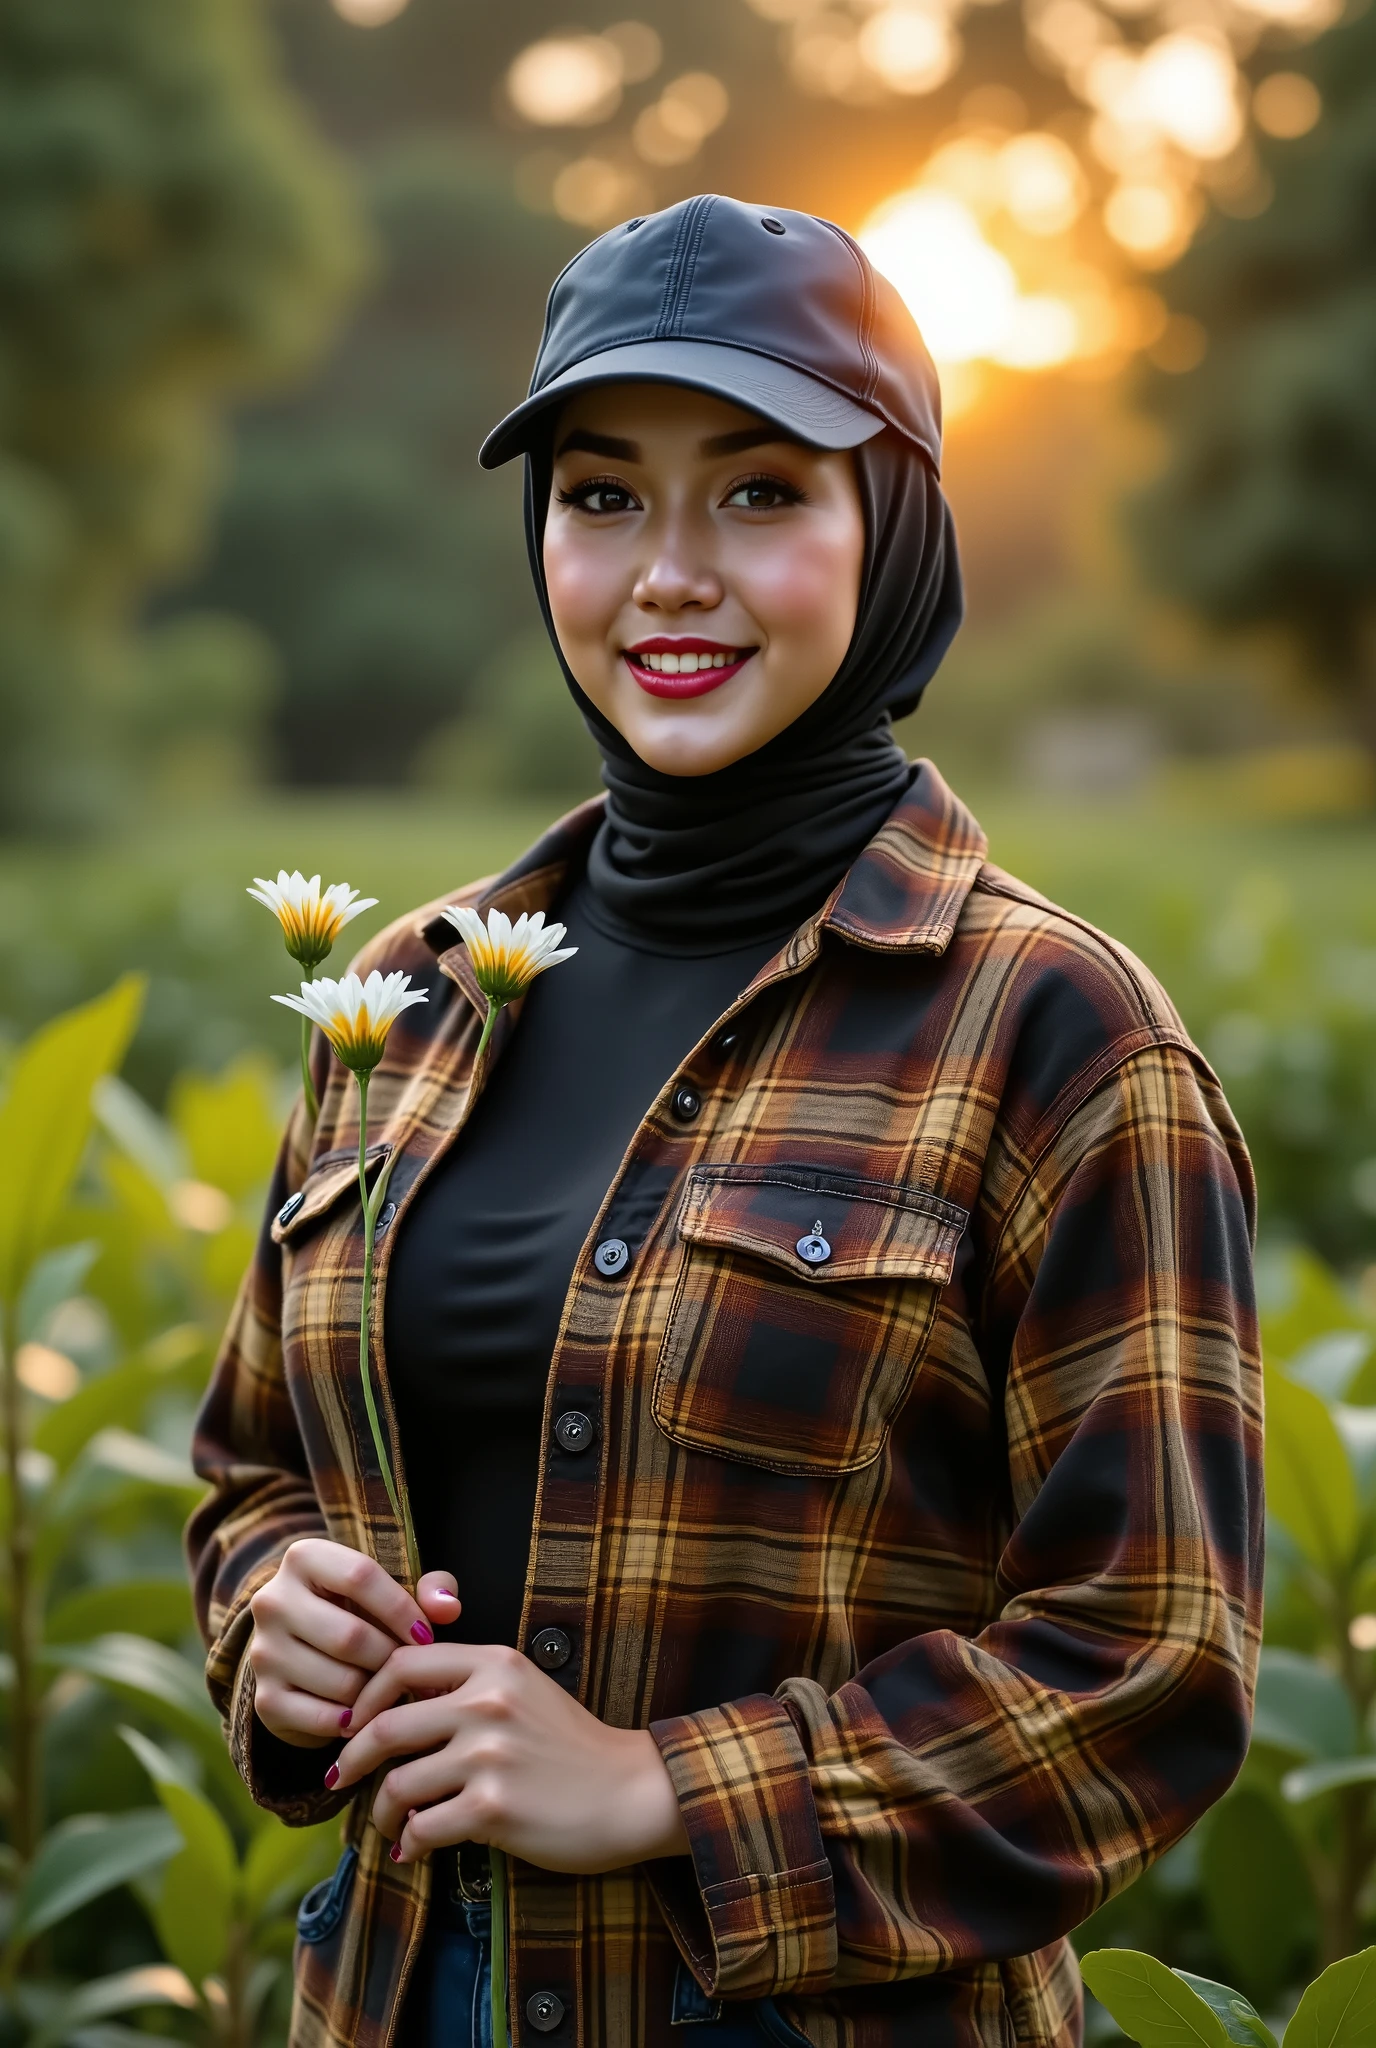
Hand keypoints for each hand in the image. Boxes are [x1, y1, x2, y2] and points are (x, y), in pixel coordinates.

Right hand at [248, 1539, 461, 1747]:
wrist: (304, 1650)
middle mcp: (273, 1600)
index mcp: (304, 1558)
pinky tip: (364, 1712)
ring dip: (374, 1692)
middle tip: (409, 1670)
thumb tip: (448, 1607)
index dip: (401, 1608)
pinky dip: (353, 1720)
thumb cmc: (361, 1611)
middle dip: (390, 1658)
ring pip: (339, 1681)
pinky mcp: (264, 1698)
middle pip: (350, 1636)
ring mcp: (263, 1651)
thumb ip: (428, 1588)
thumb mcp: (391, 1589)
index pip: (360, 1576)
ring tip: (387, 1689)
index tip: (426, 1635)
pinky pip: (322, 1717)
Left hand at [328, 1642, 690, 1873]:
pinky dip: (409, 1844)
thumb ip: (470, 1687)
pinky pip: (423, 1827)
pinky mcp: (493, 1808)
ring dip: (381, 1813)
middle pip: (387, 1727)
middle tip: (341, 1779)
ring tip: (387, 1826)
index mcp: (495, 1664)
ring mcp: (489, 1755)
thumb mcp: (525, 1691)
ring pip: (398, 1784)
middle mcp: (488, 1702)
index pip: (402, 1663)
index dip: (366, 1696)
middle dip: (353, 1759)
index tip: (355, 1723)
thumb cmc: (574, 1747)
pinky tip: (413, 1850)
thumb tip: (395, 1710)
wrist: (630, 1792)